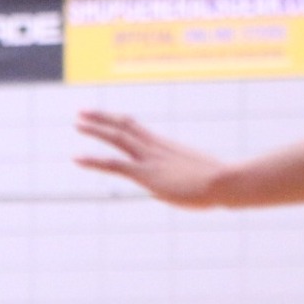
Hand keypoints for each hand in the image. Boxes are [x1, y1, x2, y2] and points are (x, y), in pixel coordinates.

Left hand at [75, 110, 228, 206]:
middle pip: (126, 126)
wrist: (227, 183)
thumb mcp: (202, 180)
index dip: (121, 123)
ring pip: (118, 137)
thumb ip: (187, 183)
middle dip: (103, 118)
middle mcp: (158, 148)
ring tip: (77, 123)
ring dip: (96, 130)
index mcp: (169, 148)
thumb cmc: (223, 184)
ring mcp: (151, 159)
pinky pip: (114, 164)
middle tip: (83, 111)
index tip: (108, 118)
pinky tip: (76, 158)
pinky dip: (93, 160)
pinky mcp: (146, 174)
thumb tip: (181, 191)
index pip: (140, 131)